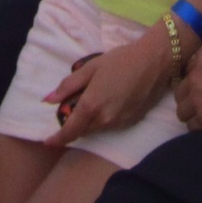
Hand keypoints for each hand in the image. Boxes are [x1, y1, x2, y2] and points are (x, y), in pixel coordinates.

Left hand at [48, 32, 172, 147]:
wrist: (154, 62)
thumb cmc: (121, 60)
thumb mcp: (91, 67)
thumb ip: (68, 85)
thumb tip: (48, 99)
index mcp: (91, 106)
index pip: (69, 131)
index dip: (57, 139)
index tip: (47, 142)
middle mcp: (105, 119)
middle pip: (82, 131)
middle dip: (73, 125)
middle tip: (72, 107)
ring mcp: (119, 123)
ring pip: (97, 129)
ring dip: (89, 122)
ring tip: (93, 100)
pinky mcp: (131, 122)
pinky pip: (111, 126)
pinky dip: (104, 119)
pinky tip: (109, 101)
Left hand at [174, 45, 201, 133]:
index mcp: (201, 57)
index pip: (187, 73)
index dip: (196, 82)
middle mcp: (194, 77)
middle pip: (181, 94)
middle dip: (191, 99)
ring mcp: (197, 99)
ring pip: (183, 112)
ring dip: (194, 115)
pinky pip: (192, 127)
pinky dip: (201, 127)